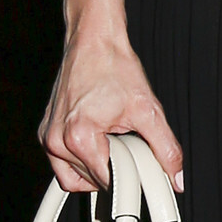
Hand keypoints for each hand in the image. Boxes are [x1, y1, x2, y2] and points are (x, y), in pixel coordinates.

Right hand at [40, 18, 184, 196]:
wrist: (93, 40)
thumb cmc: (114, 67)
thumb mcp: (148, 110)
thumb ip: (165, 148)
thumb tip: (176, 177)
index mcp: (78, 137)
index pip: (108, 181)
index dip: (130, 177)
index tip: (140, 166)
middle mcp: (56, 140)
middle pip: (91, 181)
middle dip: (114, 169)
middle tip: (128, 145)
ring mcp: (48, 137)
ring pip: (74, 178)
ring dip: (96, 168)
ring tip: (111, 141)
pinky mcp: (46, 132)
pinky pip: (63, 164)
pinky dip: (81, 161)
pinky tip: (98, 142)